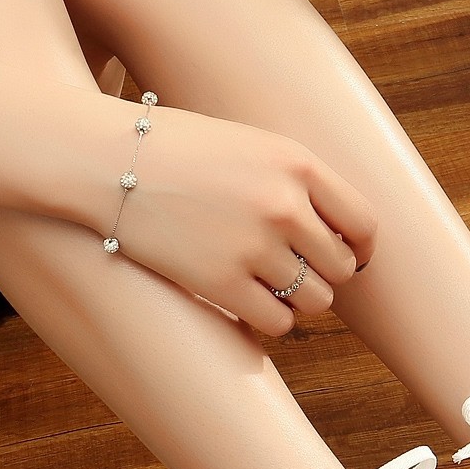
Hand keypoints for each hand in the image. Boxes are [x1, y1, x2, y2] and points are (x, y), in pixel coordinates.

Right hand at [111, 104, 376, 335]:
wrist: (105, 160)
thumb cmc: (177, 150)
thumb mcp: (249, 145)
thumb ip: (297, 183)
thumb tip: (342, 238)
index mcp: (298, 164)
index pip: (363, 224)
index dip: (360, 249)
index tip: (348, 257)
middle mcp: (285, 206)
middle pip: (341, 268)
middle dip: (322, 274)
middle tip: (292, 271)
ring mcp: (254, 246)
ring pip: (314, 301)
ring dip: (297, 301)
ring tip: (268, 286)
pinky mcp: (220, 283)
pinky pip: (276, 323)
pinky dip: (269, 320)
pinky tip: (247, 303)